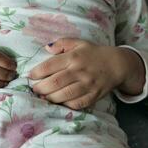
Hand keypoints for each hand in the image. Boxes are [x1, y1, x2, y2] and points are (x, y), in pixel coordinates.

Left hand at [28, 38, 142, 109]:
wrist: (117, 64)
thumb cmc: (93, 53)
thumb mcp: (78, 43)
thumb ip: (61, 43)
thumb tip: (46, 48)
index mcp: (74, 57)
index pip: (50, 65)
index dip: (37, 72)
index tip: (30, 76)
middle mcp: (80, 71)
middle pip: (55, 82)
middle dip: (40, 87)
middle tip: (34, 89)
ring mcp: (88, 85)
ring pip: (64, 95)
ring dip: (50, 98)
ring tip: (43, 96)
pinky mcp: (94, 96)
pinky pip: (77, 103)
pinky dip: (65, 104)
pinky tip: (59, 102)